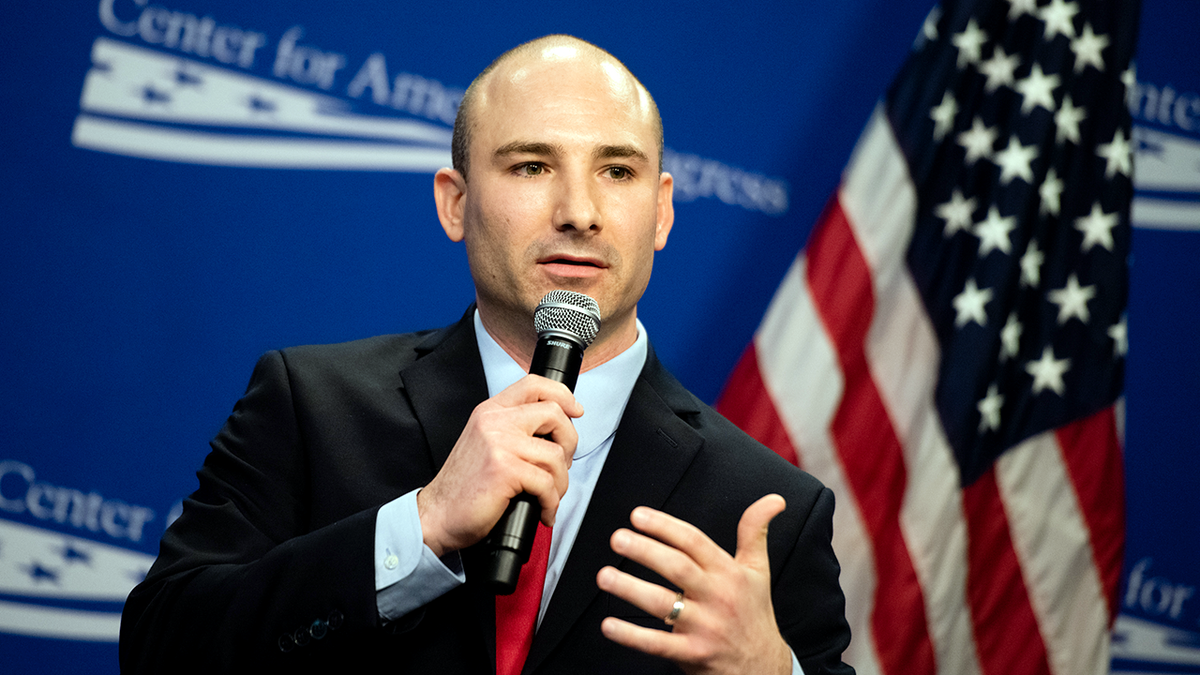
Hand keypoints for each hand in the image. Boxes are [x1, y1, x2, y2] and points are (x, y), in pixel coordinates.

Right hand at [416, 374, 581, 556]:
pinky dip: (551, 503)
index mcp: (490, 412)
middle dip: (569, 442)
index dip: (562, 394)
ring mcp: (499, 443)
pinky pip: (547, 483)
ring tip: (548, 496)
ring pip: (555, 455)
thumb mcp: (485, 443)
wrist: (437, 514)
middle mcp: (494, 421)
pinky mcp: (505, 469)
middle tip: (561, 465)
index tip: (575, 410)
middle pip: (554, 413)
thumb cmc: (464, 487)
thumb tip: (553, 432)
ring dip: (560, 482)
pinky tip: (542, 510)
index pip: (533, 384)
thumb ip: (512, 430)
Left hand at [596, 495, 791, 674]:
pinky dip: (632, 635)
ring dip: (631, 589)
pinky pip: (658, 644)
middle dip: (645, 551)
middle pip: (677, 568)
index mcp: (729, 573)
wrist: (763, 667)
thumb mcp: (758, 570)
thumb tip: (774, 499)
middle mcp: (717, 597)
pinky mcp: (693, 654)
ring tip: (605, 576)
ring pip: (664, 604)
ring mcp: (705, 627)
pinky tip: (609, 624)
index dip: (666, 527)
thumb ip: (755, 531)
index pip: (695, 542)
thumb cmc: (754, 613)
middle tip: (618, 538)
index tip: (638, 516)